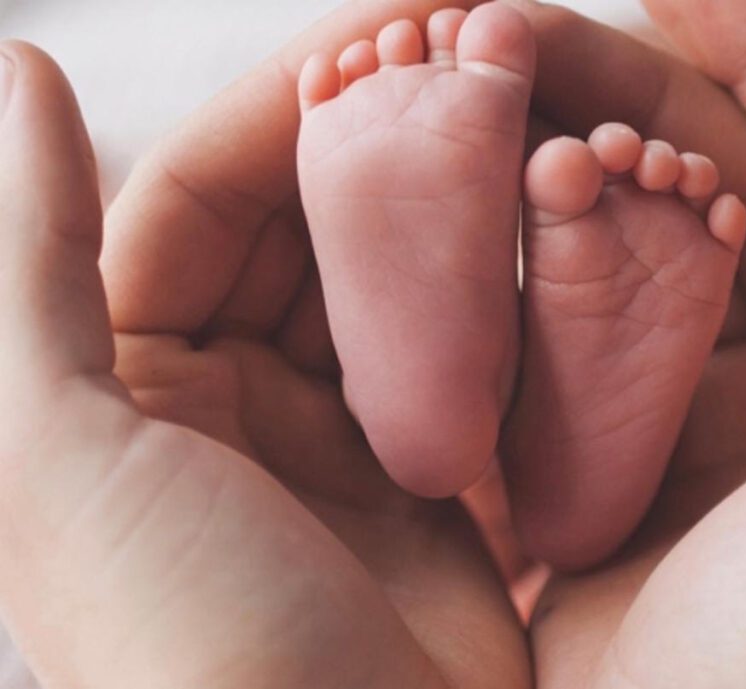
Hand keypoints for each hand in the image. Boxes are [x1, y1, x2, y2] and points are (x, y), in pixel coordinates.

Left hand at [0, 5, 530, 685]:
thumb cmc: (185, 648)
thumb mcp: (62, 453)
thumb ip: (27, 264)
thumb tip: (16, 67)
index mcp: (127, 382)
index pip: (198, 198)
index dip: (279, 107)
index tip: (375, 31)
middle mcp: (230, 403)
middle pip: (305, 231)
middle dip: (375, 142)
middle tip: (466, 56)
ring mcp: (340, 439)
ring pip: (392, 285)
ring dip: (445, 208)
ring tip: (516, 123)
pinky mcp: (433, 480)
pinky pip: (463, 357)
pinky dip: (502, 295)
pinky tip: (545, 232)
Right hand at [514, 1, 745, 686]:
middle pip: (727, 182)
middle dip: (642, 91)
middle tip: (539, 24)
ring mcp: (703, 398)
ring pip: (638, 239)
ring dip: (577, 160)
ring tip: (497, 93)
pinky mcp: (612, 438)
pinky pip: (573, 315)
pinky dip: (533, 254)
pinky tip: (488, 198)